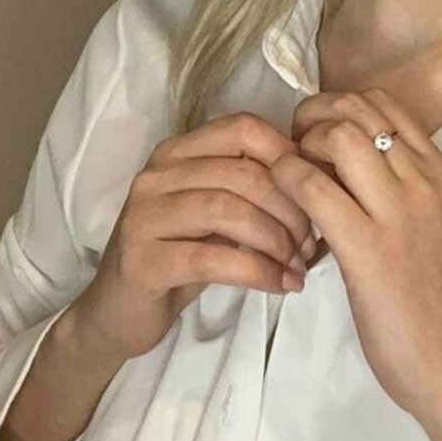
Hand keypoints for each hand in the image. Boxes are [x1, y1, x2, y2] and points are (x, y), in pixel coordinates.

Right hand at [73, 111, 315, 360]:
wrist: (120, 312)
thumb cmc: (180, 257)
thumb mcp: (218, 215)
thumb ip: (254, 191)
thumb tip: (322, 184)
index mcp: (179, 152)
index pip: (244, 128)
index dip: (289, 158)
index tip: (315, 195)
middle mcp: (157, 173)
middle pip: (244, 172)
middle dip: (291, 209)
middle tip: (311, 244)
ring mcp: (144, 214)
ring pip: (229, 210)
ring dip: (276, 241)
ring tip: (296, 265)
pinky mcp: (142, 260)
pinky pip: (212, 258)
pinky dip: (257, 271)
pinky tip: (279, 285)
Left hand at [270, 88, 441, 425]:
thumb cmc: (441, 306)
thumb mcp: (435, 228)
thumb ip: (402, 192)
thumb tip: (347, 171)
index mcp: (440, 173)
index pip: (383, 103)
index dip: (337, 107)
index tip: (316, 137)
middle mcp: (423, 180)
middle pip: (355, 107)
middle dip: (310, 116)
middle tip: (291, 149)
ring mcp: (398, 212)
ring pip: (336, 137)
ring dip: (298, 148)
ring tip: (288, 182)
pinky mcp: (368, 249)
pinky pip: (313, 189)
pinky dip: (286, 184)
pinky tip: (283, 211)